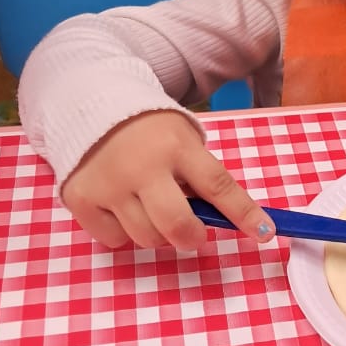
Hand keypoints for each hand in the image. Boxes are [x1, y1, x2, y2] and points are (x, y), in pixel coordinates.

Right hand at [61, 111, 274, 250]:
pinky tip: (121, 206)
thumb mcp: (183, 140)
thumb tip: (221, 220)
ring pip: (146, 237)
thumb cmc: (150, 130)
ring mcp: (108, 184)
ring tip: (150, 206)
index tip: (265, 234)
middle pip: (178, 224)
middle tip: (193, 232)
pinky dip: (123, 232)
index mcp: (176, 146)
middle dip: (193, 237)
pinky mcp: (81, 198)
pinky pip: (114, 239)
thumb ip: (199, 176)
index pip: (218, 185)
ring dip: (157, 233)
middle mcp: (142, 165)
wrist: (92, 106)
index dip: (244, 213)